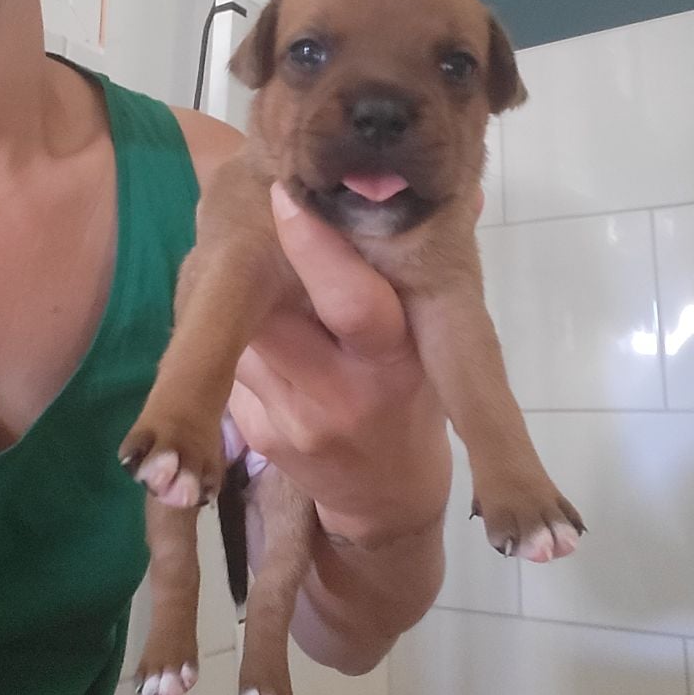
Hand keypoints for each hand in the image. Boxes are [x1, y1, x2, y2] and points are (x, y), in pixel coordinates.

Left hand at [229, 184, 451, 545]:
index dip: (314, 247)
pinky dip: (233, 335)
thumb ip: (425, 274)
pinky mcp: (257, 435)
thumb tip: (463, 195)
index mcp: (396, 361)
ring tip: (258, 275)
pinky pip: (231, 364)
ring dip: (238, 294)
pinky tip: (250, 329)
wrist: (386, 499)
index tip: (285, 196)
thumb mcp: (436, 344)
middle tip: (251, 216)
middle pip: (272, 311)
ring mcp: (292, 419)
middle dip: (255, 259)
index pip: (354, 302)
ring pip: (240, 333)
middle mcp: (341, 393)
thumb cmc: (414, 399)